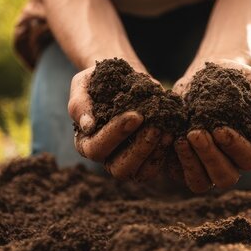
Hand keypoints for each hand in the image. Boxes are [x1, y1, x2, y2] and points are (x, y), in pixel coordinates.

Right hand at [68, 66, 172, 180]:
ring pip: (139, 173)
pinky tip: (171, 133)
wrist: (123, 77)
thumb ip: (80, 104)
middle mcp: (105, 157)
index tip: (136, 115)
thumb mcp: (83, 85)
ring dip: (153, 153)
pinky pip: (154, 167)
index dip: (116, 134)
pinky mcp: (145, 159)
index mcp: (85, 143)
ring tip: (165, 130)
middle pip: (119, 169)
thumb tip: (87, 126)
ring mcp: (126, 161)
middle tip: (154, 126)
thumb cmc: (98, 81)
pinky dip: (164, 153)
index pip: (96, 148)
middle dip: (138, 149)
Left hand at [171, 61, 250, 192]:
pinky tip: (169, 138)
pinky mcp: (182, 161)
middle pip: (224, 178)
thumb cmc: (236, 79)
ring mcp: (204, 165)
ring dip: (190, 164)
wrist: (207, 73)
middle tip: (196, 134)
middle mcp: (229, 163)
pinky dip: (172, 160)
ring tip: (182, 139)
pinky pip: (176, 173)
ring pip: (200, 182)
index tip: (220, 129)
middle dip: (210, 157)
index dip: (234, 148)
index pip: (247, 159)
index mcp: (250, 148)